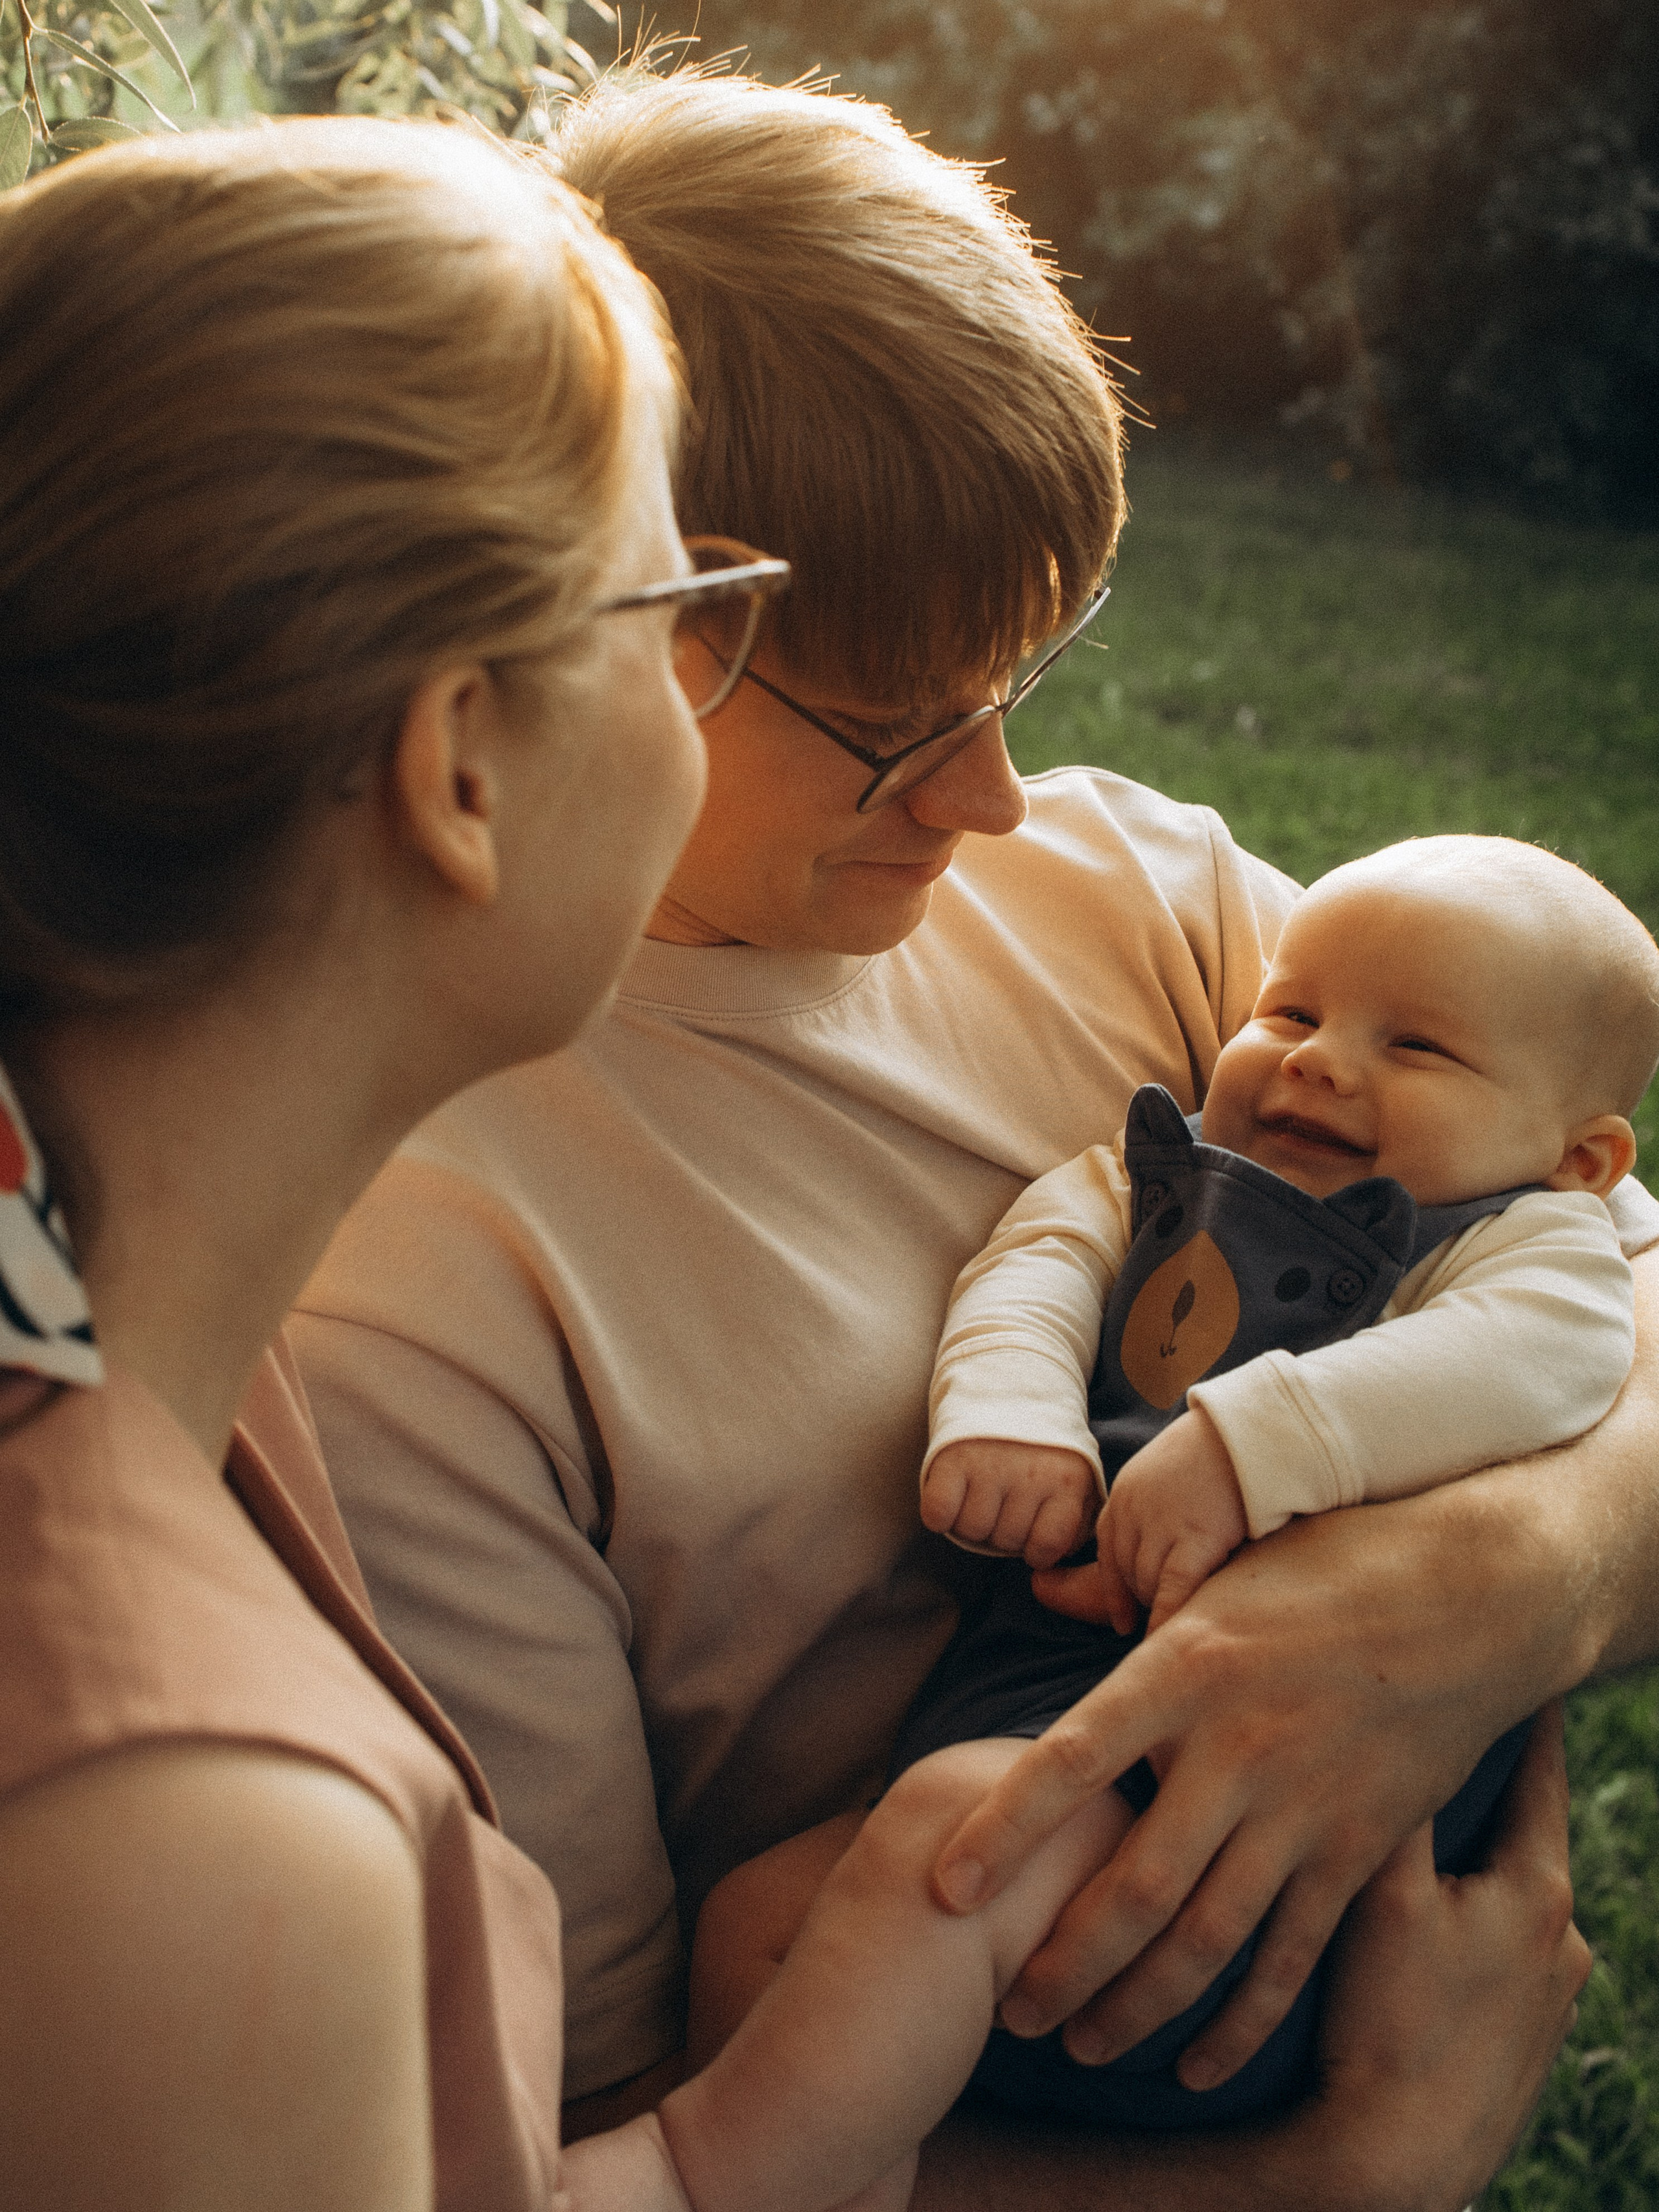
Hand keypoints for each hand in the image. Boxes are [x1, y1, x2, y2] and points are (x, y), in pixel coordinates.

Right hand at [920, 1440, 1097, 1568]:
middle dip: (1001, 1531)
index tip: (1030, 1530)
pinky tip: (952, 1493)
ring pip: (971, 1531)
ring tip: (979, 1491)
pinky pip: (938, 1515)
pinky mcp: (952, 1458)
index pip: (1047, 1547)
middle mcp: (1031, 1473)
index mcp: (1067, 1479)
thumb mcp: (1074, 1473)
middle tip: (1001, 1500)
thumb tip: (1052, 1563)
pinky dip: (939, 1513)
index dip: (1034, 1548)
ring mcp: (990, 1465)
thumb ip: (1074, 1519)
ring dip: (970, 1521)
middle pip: (1006, 1541)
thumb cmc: (1042, 1442)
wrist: (1006, 1378)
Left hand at [928, 1473, 1562, 2082]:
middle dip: (1062, 1962)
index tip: (945, 1888)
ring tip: (1079, 2044)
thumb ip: (1137, 1612)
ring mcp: (1303, 1809)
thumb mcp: (1220, 1568)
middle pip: (1133, 1886)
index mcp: (1187, 1668)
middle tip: (1007, 2013)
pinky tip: (1197, 2064)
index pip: (1071, 1761)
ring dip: (1136, 2006)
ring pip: (1204, 1939)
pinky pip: (1291, 1956)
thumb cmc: (1328, 1563)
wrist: (1475, 1594)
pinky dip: (1242, 2022)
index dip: (1003, 1830)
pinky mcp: (1357, 1849)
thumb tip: (1048, 1594)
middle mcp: (1238, 1749)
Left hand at [1045, 1408, 1246, 1635]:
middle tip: (1164, 1619)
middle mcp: (1133, 1509)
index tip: (1122, 1619)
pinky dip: (1167, 1617)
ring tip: (1184, 1621)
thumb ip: (1155, 1505)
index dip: (1115, 1588)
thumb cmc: (1222, 1450)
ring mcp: (1161, 1525)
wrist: (1251, 1431)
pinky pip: (1171, 1592)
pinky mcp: (1195, 1540)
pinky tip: (1169, 1636)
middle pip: (1126, 1571)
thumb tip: (1155, 1541)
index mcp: (1126, 1492)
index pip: (1109, 1549)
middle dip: (1142, 1597)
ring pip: (1146, 1585)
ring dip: (1160, 1605)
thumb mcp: (1170, 1471)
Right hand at [1310, 1706, 1587, 2211]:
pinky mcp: (1523, 2040)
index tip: (1515, 1652)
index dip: (1522, 1704)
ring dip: (1468, 1860)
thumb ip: (1391, 1806)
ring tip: (1416, 1825)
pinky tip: (1420, 1928)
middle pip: (1521, 1826)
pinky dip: (1463, 1924)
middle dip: (1481, 1780)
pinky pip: (1492, 1951)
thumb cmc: (1385, 2022)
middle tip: (1442, 1721)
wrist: (1397, 2163)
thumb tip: (1393, 1718)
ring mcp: (1549, 1995)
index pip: (1537, 1763)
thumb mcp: (1380, 1895)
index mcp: (1537, 1886)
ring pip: (1504, 1893)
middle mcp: (1561, 1937)